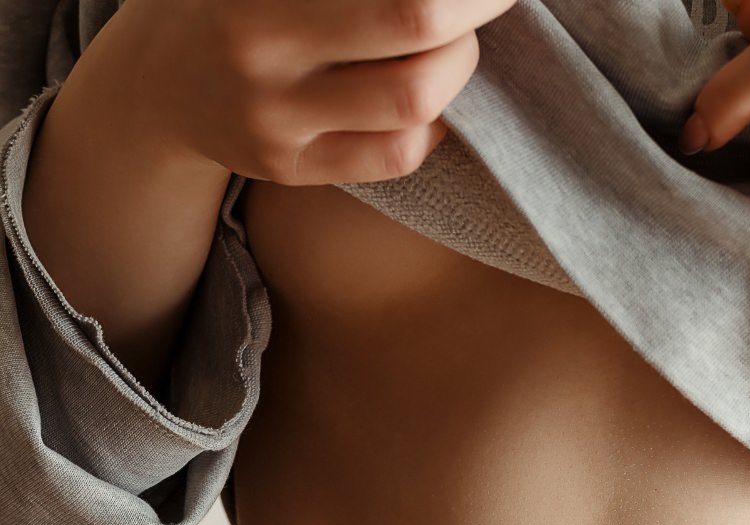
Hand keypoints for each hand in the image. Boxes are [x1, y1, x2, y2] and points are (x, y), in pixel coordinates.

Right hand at [107, 0, 516, 185]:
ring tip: (451, 45)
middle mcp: (261, 46)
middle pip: (416, 21)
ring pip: (414, 101)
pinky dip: (432, 123)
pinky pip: (396, 153)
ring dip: (457, 67)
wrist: (161, 76)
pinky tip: (425, 97)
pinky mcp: (290, 167)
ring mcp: (274, 117)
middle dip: (473, 5)